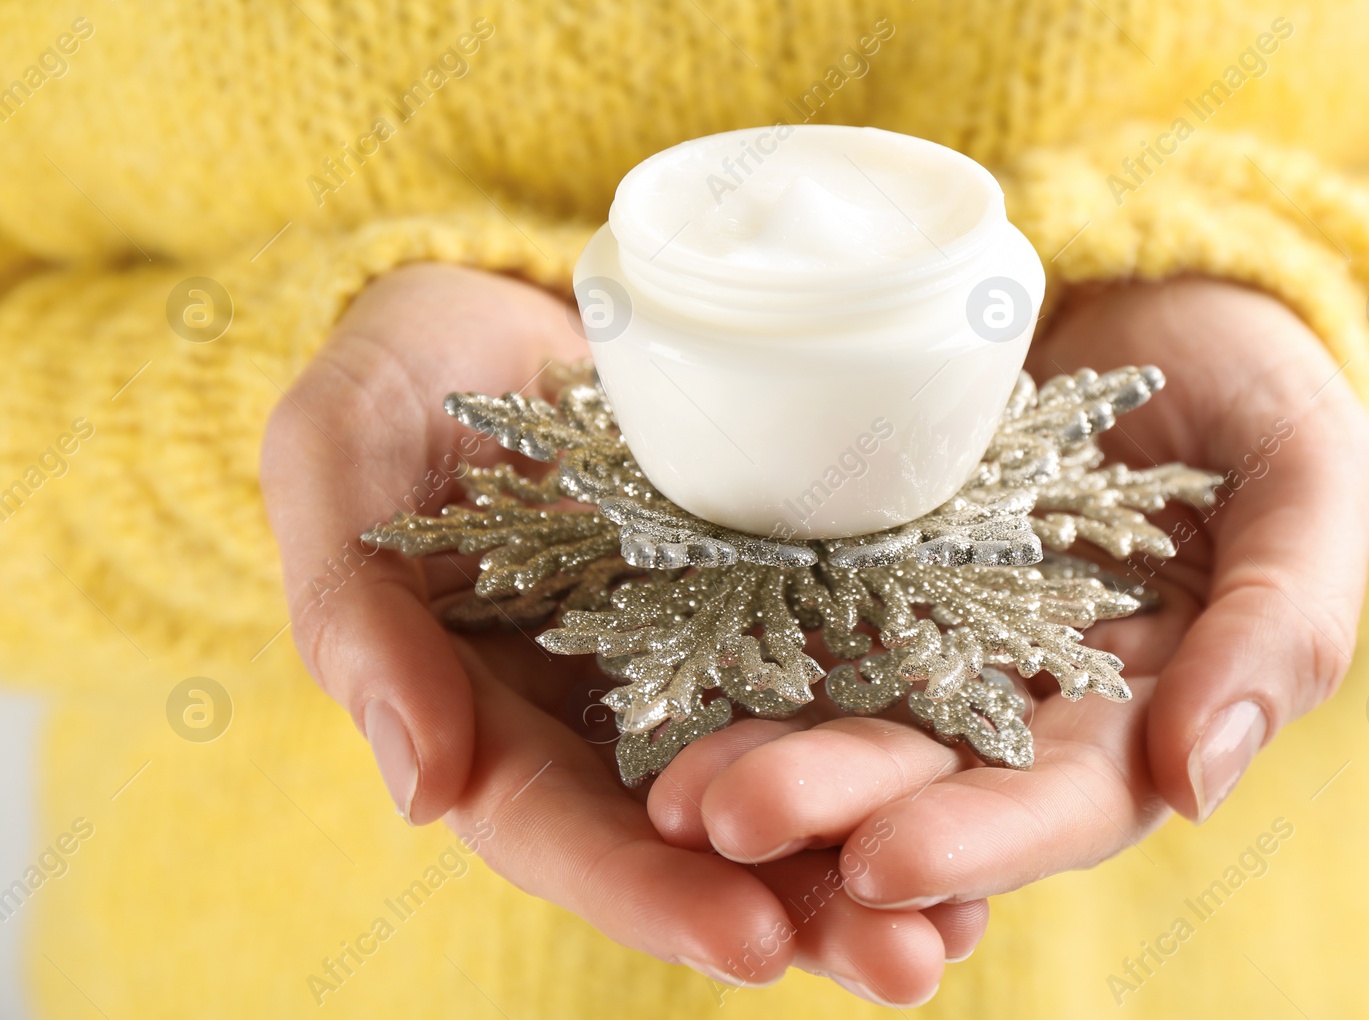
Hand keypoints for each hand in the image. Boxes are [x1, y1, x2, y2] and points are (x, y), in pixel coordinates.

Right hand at [259, 263, 983, 1001]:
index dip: (647, 891)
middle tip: (906, 965)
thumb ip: (358, 618)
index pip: (560, 826)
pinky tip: (994, 787)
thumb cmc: (401, 374)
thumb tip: (421, 792)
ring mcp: (705, 660)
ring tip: (967, 926)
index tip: (749, 945)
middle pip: (695, 839)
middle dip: (798, 909)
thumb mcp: (340, 459)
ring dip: (877, 861)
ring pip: (787, 783)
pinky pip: (850, 676)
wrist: (514, 302)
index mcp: (493, 710)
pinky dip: (913, 741)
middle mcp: (609, 713)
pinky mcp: (787, 597)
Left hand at [649, 277, 1368, 924]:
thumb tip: (1200, 784)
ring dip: (756, 756)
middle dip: (828, 804)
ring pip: (840, 710)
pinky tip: (656, 676)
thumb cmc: (1257, 377)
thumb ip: (1283, 625)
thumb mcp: (1308, 477)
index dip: (982, 840)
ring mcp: (930, 626)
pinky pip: (791, 610)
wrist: (1157, 285)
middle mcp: (1019, 691)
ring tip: (665, 784)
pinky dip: (728, 651)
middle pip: (925, 771)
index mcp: (1137, 704)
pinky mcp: (861, 559)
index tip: (885, 863)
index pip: (1063, 797)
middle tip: (720, 816)